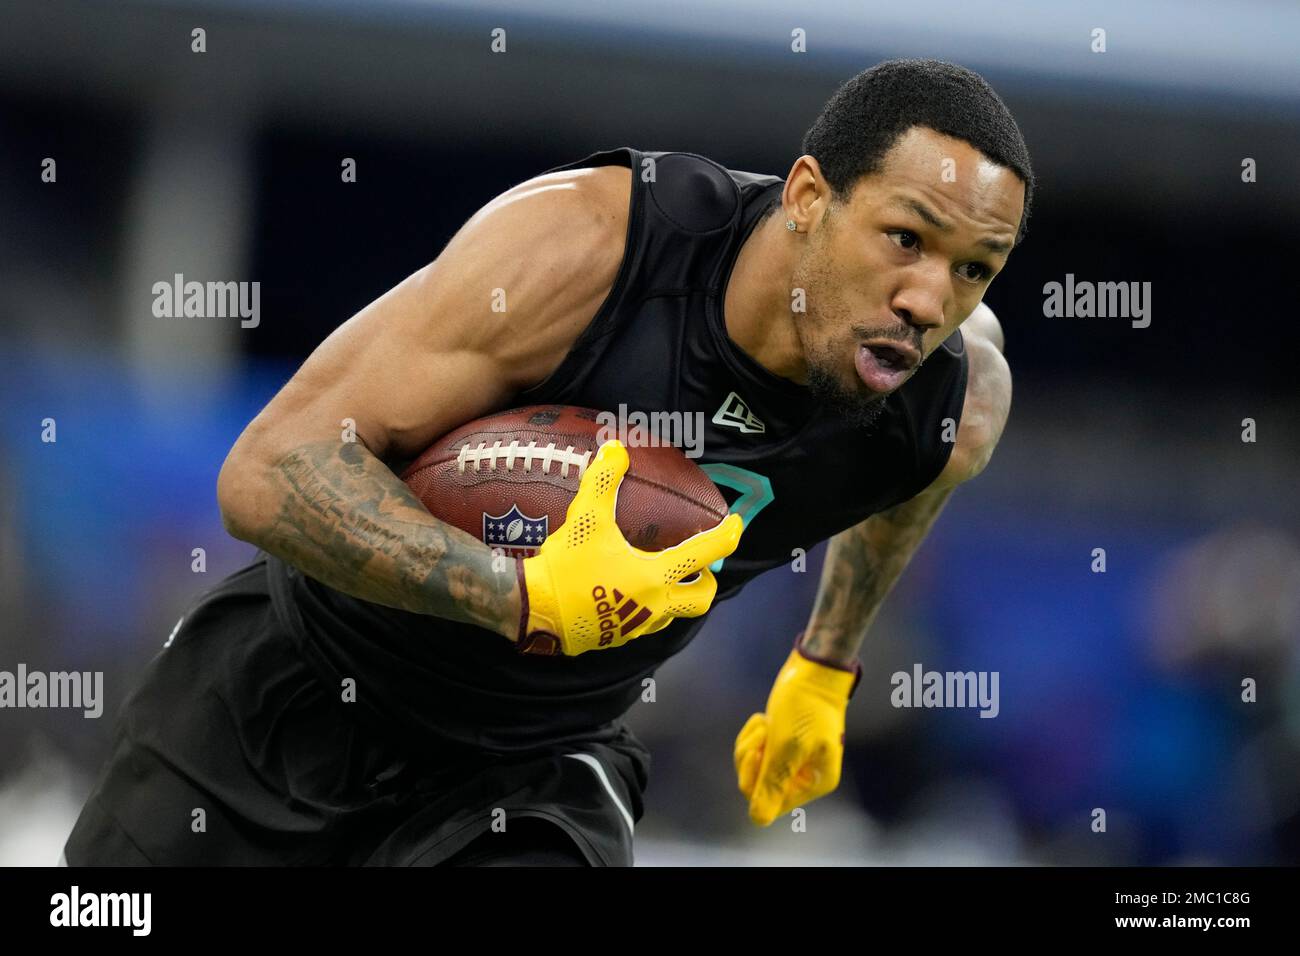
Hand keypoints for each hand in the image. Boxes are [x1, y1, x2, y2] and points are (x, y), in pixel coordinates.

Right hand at [516, 440, 742, 655]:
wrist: (534, 609)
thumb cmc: (565, 564)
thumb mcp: (586, 518)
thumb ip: (604, 481)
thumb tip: (616, 448)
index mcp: (654, 575)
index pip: (704, 554)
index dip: (727, 536)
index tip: (737, 524)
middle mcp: (653, 605)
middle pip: (701, 599)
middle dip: (707, 581)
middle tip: (699, 565)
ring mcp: (636, 626)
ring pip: (673, 615)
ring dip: (676, 596)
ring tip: (663, 576)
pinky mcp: (616, 639)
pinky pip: (644, 624)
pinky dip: (647, 608)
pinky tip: (627, 593)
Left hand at [734, 634, 860, 825]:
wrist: (812, 670)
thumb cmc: (805, 706)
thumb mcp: (787, 746)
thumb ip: (773, 783)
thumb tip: (758, 819)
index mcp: (815, 783)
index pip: (772, 803)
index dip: (757, 781)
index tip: (757, 752)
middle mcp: (805, 776)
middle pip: (760, 787)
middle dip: (751, 759)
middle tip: (760, 733)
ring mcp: (793, 760)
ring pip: (754, 768)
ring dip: (751, 744)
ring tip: (763, 723)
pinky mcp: (781, 744)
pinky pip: (756, 752)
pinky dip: (753, 736)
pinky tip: (763, 720)